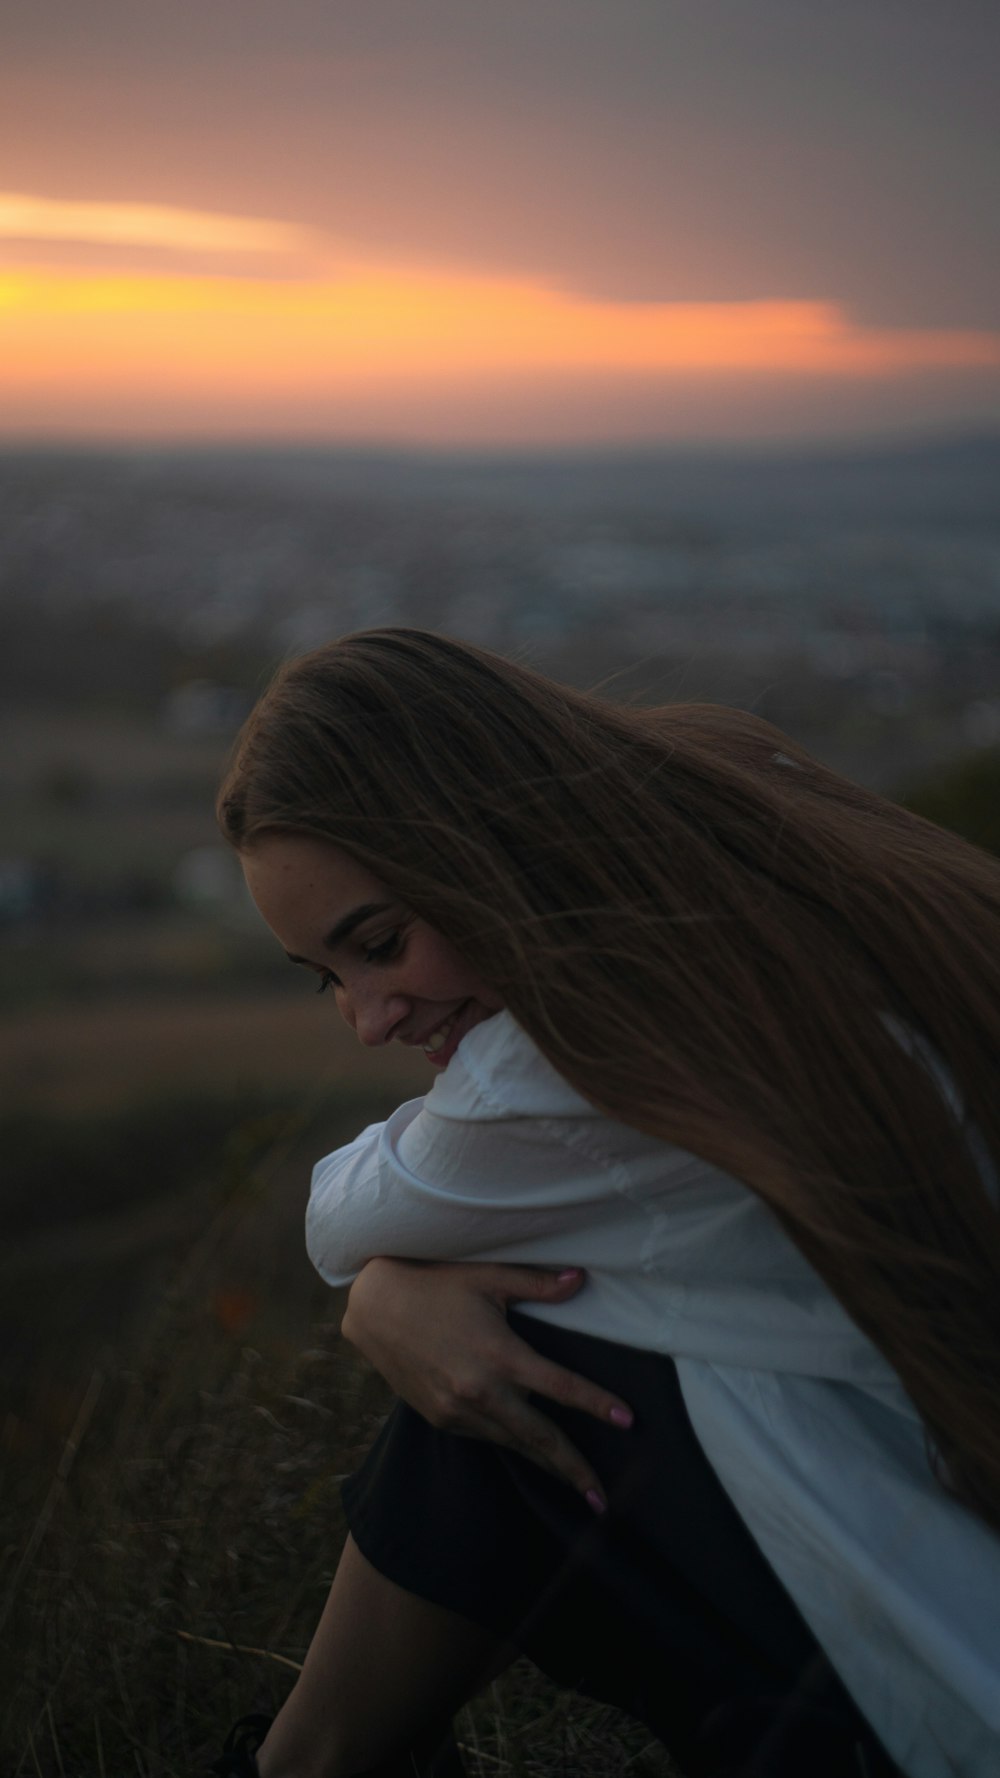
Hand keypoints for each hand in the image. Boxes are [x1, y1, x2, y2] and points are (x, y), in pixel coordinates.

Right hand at [340, 1258, 633, 1511]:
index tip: (628, 1420)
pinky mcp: (441, 1418)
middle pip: (539, 1438)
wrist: (373, 1307)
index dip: (596, 1404)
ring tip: (576, 1485)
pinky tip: (530, 1451)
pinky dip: (511, 1445)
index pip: (559, 1387)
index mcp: (499, 1355)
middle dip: (574, 1469)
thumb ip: (536, 1283)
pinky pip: (486, 1437)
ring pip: (513, 1444)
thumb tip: (580, 1279)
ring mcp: (457, 1410)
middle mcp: (480, 1391)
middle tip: (603, 1499)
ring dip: (545, 1464)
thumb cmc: (434, 1283)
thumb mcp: (486, 1276)